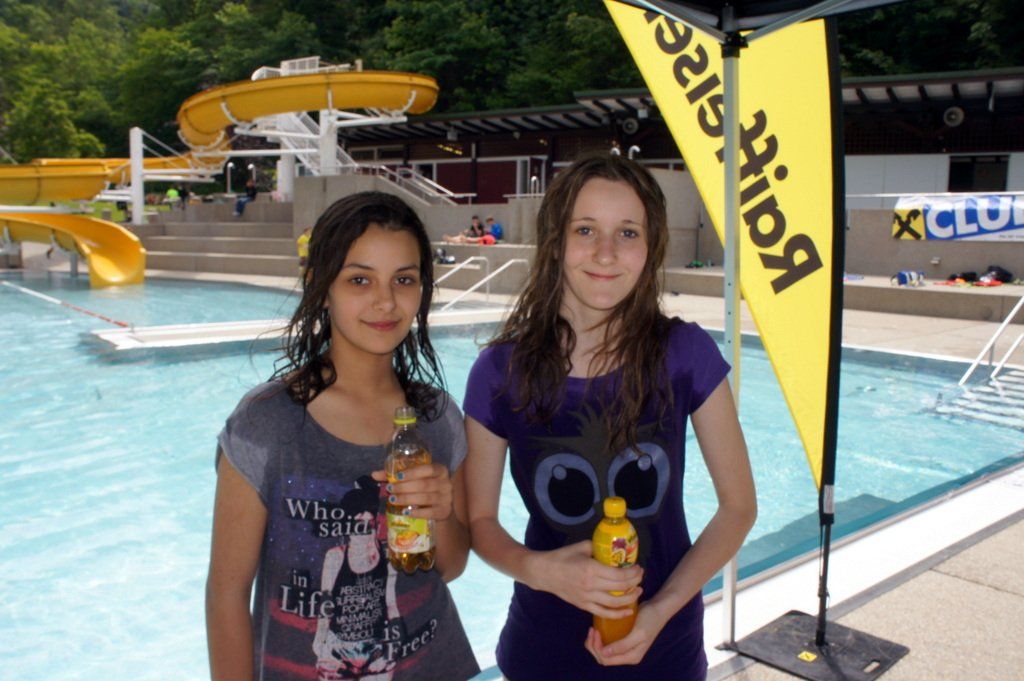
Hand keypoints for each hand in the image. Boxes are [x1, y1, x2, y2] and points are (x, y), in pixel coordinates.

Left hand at [371, 464, 452, 520]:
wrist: (440, 507)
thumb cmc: (424, 489)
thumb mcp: (414, 480)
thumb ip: (396, 476)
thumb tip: (374, 474)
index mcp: (440, 470)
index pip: (428, 469)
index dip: (412, 472)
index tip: (397, 476)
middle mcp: (446, 483)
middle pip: (424, 485)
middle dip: (404, 487)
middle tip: (390, 489)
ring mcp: (447, 498)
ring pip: (426, 498)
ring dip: (407, 499)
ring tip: (393, 500)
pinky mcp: (445, 512)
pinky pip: (430, 513)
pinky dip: (417, 513)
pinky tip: (405, 512)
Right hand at [528, 540, 642, 617]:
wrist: (544, 572)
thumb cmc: (563, 557)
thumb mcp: (582, 547)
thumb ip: (599, 548)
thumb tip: (613, 548)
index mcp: (591, 569)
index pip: (619, 575)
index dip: (633, 572)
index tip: (638, 567)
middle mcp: (591, 585)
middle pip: (620, 588)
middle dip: (635, 582)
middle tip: (640, 576)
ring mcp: (587, 598)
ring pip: (615, 603)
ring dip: (630, 598)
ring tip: (638, 591)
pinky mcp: (584, 606)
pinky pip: (604, 613)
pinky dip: (618, 614)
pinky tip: (628, 610)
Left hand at [584, 601, 668, 665]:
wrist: (658, 608)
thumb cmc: (650, 619)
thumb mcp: (638, 633)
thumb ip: (623, 646)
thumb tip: (604, 654)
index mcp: (631, 657)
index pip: (606, 660)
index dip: (597, 648)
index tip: (596, 631)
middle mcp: (627, 655)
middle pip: (602, 657)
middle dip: (593, 645)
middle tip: (592, 629)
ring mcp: (624, 648)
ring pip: (603, 651)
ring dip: (595, 642)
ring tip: (593, 628)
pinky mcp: (622, 639)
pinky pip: (607, 642)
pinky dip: (600, 637)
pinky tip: (597, 626)